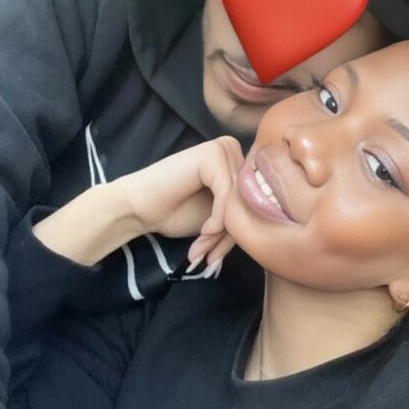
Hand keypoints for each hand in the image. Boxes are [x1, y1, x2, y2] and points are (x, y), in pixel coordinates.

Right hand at [113, 136, 244, 272]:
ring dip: (222, 232)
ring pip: (241, 201)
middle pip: (250, 201)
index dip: (239, 234)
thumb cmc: (175, 212)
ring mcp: (224, 149)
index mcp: (237, 163)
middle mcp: (234, 151)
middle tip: (209, 259)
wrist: (139, 207)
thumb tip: (269, 238)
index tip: (218, 257)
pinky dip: (218, 219)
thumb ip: (241, 221)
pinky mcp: (212, 153)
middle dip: (230, 236)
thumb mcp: (218, 222)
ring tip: (202, 250)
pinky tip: (203, 232)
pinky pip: (228, 195)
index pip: (255, 201)